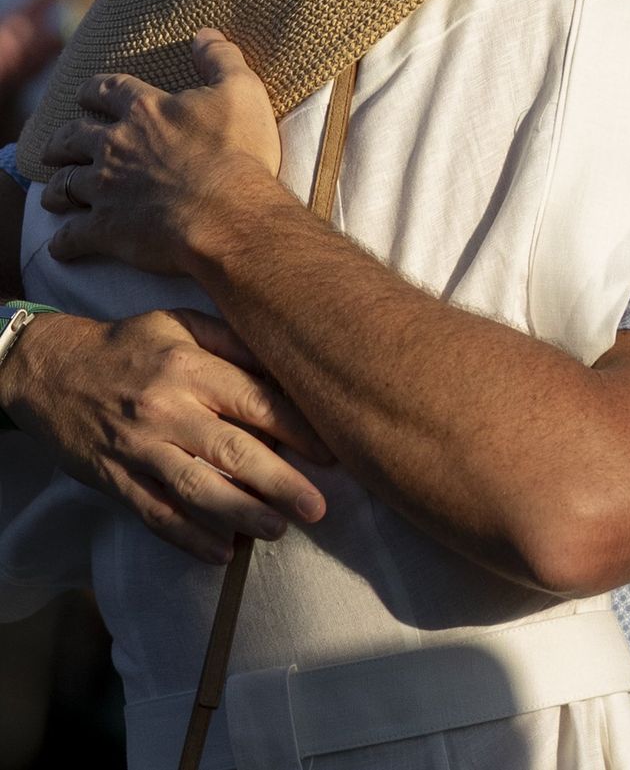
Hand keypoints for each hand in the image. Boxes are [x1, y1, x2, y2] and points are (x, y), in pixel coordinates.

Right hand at [0, 308, 328, 562]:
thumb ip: (233, 341)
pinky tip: (221, 552)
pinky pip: (156, 514)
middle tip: (318, 508)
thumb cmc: (130, 344)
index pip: (254, 401)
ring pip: (196, 488)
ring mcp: (139, 447)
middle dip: (280, 483)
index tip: (331, 453)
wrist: (51, 369)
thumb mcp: (181, 323)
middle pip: (232, 451)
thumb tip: (287, 364)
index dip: (298, 429)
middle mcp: (167, 408)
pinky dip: (189, 537)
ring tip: (278, 530)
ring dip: (241, 514)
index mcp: (189, 365)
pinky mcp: (115, 478)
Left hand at [40, 28, 280, 273]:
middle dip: (62, 140)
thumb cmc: (238, 152)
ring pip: (63, 185)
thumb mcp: (242, 91)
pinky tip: (63, 247)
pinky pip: (71, 237)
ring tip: (53, 194)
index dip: (93, 90)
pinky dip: (64, 243)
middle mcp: (115, 145)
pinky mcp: (106, 229)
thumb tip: (205, 33)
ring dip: (56, 189)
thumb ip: (220, 58)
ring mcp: (106, 188)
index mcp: (144, 110)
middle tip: (59, 144)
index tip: (86, 94)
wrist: (230, 214)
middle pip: (72, 135)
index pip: (107, 90)